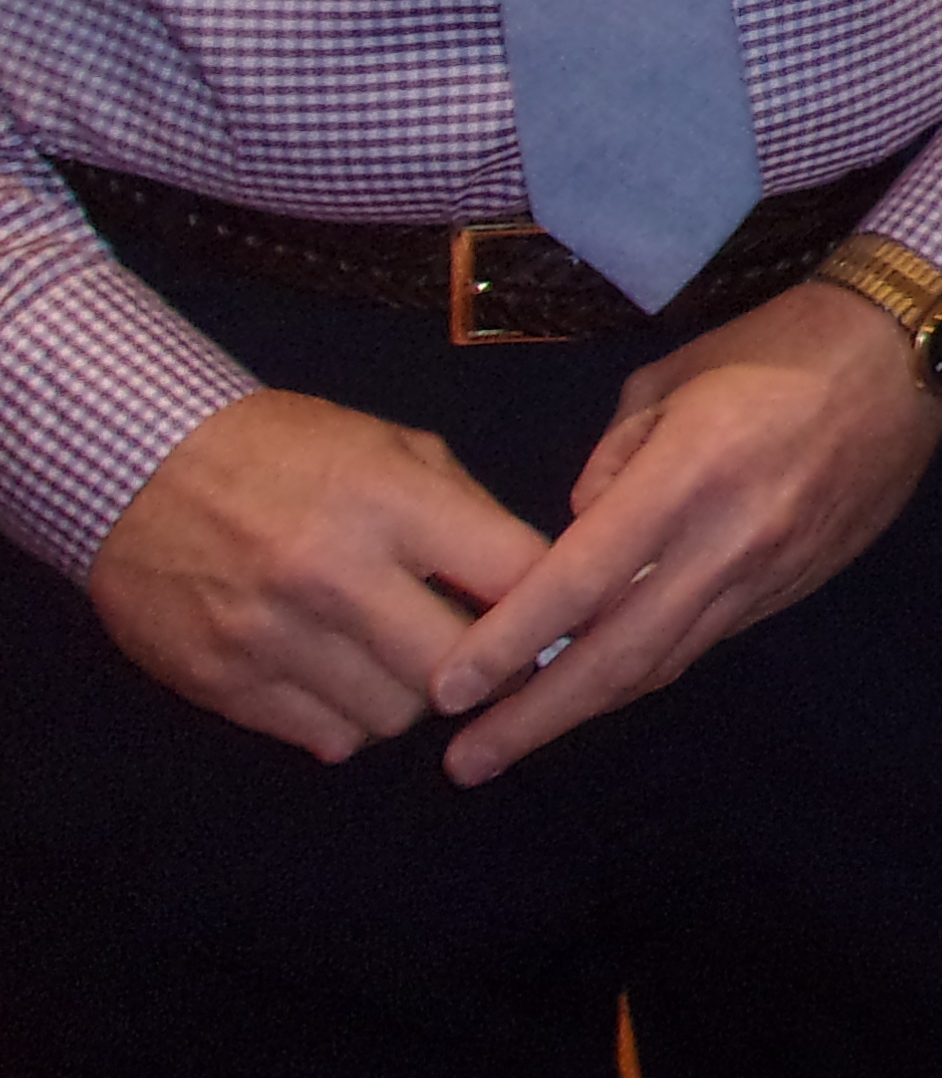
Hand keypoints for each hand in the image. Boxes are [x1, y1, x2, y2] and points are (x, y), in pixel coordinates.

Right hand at [88, 389, 550, 759]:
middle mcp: (334, 576)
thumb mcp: (391, 447)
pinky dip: (349, 719)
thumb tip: (532, 586)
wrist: (139, 468)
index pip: (515, 577)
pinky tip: (343, 679)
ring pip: (395, 717)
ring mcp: (274, 637)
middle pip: (459, 670)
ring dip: (413, 697)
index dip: (555, 602)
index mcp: (391, 502)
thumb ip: (465, 514)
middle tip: (484, 658)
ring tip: (400, 659)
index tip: (560, 614)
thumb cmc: (285, 450)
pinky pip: (327, 737)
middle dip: (486, 669)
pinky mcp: (225, 685)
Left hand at [425, 278, 941, 781]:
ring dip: (587, 708)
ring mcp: (769, 574)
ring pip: (665, 662)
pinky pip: (709, 636)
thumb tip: (583, 528)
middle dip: (534, 717)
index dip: (509, 644)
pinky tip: (608, 680)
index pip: (579, 583)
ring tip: (519, 739)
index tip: (452, 689)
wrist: (906, 356)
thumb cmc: (780, 345)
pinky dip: (650, 665)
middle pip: (618, 656)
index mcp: (686, 478)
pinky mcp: (800, 585)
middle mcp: (727, 542)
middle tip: (466, 762)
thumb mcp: (670, 378)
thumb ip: (612, 462)